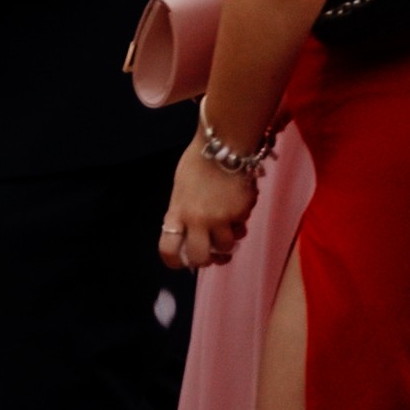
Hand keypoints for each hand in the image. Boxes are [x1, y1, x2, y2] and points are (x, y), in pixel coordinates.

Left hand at [159, 136, 262, 270]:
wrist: (224, 146)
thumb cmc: (198, 163)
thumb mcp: (181, 190)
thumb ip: (183, 212)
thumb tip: (187, 233)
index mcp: (176, 213)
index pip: (168, 249)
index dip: (174, 261)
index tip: (182, 262)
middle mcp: (197, 220)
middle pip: (200, 258)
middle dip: (207, 260)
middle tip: (213, 255)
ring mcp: (220, 218)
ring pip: (227, 246)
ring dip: (228, 240)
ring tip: (229, 226)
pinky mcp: (241, 213)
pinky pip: (242, 226)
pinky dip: (240, 221)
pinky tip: (237, 206)